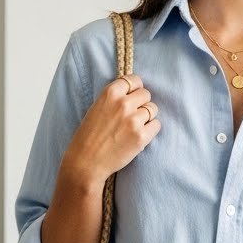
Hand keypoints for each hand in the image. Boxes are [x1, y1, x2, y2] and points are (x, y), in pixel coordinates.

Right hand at [62, 72, 160, 188]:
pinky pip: (156, 125)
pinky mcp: (140, 137)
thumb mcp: (97, 107)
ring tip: (136, 127)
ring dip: (147, 117)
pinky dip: (151, 129)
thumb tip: (133, 94)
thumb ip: (114, 98)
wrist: (86, 162)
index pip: (134, 80)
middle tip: (133, 116)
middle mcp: (123, 103)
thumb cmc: (88, 136)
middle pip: (146, 94)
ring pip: (153, 109)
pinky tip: (140, 135)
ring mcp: (133, 120)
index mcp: (110, 93)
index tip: (133, 97)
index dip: (135, 89)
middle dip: (142, 103)